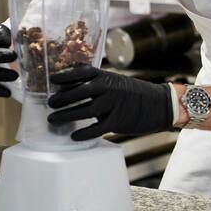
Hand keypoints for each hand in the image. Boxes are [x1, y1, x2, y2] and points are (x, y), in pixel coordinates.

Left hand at [47, 66, 173, 140]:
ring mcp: (113, 104)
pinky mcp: (118, 121)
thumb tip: (73, 92)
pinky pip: (96, 128)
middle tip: (50, 104)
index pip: (81, 73)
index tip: (52, 81)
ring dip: (65, 115)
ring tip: (53, 119)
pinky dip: (83, 133)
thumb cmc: (136, 95)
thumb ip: (99, 85)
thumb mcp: (118, 83)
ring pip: (83, 110)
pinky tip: (74, 136)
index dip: (65, 76)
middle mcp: (108, 88)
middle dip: (61, 99)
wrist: (161, 104)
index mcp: (107, 76)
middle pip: (78, 92)